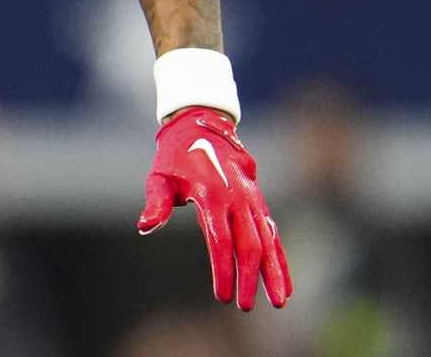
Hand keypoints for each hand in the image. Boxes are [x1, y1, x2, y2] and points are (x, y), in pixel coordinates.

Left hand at [137, 106, 291, 309]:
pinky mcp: (259, 201)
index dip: (223, 269)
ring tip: (279, 302)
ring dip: (274, 272)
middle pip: (248, 244)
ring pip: (268, 240)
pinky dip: (280, 258)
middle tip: (245, 307)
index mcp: (211, 194)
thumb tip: (145, 227)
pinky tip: (285, 282)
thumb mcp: (160, 176)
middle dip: (248, 278)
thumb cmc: (175, 156)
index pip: (220, 240)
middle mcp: (236, 197)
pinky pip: (273, 233)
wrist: (202, 124)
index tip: (222, 295)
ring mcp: (251, 199)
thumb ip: (156, 203)